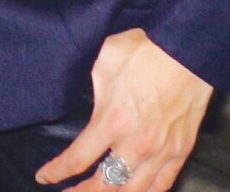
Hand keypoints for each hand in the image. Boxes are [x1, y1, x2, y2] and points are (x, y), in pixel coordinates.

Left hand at [35, 29, 212, 189]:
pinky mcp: (180, 152)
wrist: (186, 51)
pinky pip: (162, 186)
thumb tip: (74, 88)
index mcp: (112, 121)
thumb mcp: (104, 59)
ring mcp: (160, 153)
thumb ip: (88, 82)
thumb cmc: (144, 52)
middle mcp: (136, 145)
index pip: (77, 159)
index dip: (56, 172)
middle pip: (103, 187)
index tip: (44, 176)